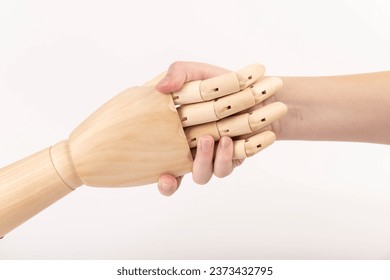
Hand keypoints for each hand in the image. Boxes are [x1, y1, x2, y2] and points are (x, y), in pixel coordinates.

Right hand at [155, 62, 285, 195]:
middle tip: (207, 138)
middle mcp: (190, 151)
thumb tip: (162, 87)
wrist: (251, 86)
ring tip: (227, 137)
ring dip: (220, 158)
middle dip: (200, 163)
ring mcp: (213, 156)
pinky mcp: (235, 156)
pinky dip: (248, 149)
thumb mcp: (195, 71)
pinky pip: (237, 161)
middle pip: (191, 172)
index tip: (168, 178)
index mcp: (173, 136)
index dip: (165, 180)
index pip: (163, 167)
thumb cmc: (215, 81)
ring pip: (212, 172)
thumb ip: (177, 73)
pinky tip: (257, 134)